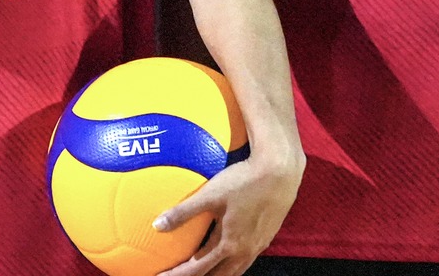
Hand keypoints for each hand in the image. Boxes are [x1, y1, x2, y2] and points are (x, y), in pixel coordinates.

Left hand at [152, 147, 303, 275]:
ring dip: (216, 275)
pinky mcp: (265, 237)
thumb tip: (157, 225)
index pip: (197, 269)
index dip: (178, 275)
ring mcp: (257, 246)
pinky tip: (225, 255)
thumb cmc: (245, 181)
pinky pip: (244, 261)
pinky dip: (230, 265)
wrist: (280, 172)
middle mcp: (244, 251)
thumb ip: (183, 212)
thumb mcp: (210, 194)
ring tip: (201, 273)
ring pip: (234, 271)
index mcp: (229, 244)